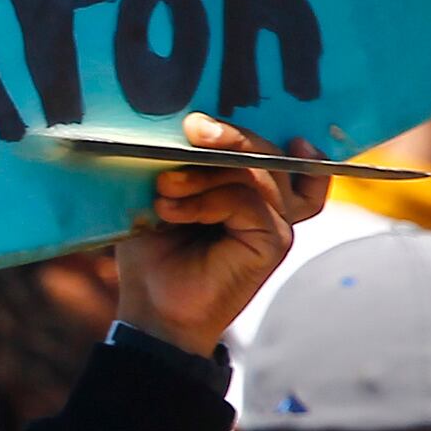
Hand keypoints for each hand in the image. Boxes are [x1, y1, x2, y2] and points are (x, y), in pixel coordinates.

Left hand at [111, 113, 329, 355]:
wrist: (152, 311)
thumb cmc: (154, 254)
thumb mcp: (163, 198)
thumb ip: (180, 164)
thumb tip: (182, 124)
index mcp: (251, 190)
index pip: (267, 145)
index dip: (243, 129)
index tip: (198, 120)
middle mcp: (272, 203)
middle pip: (268, 152)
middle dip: (228, 136)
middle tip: (190, 129)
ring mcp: (278, 222)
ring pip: (258, 172)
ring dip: (206, 171)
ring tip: (164, 185)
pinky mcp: (274, 242)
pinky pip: (248, 201)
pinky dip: (207, 200)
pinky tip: (172, 210)